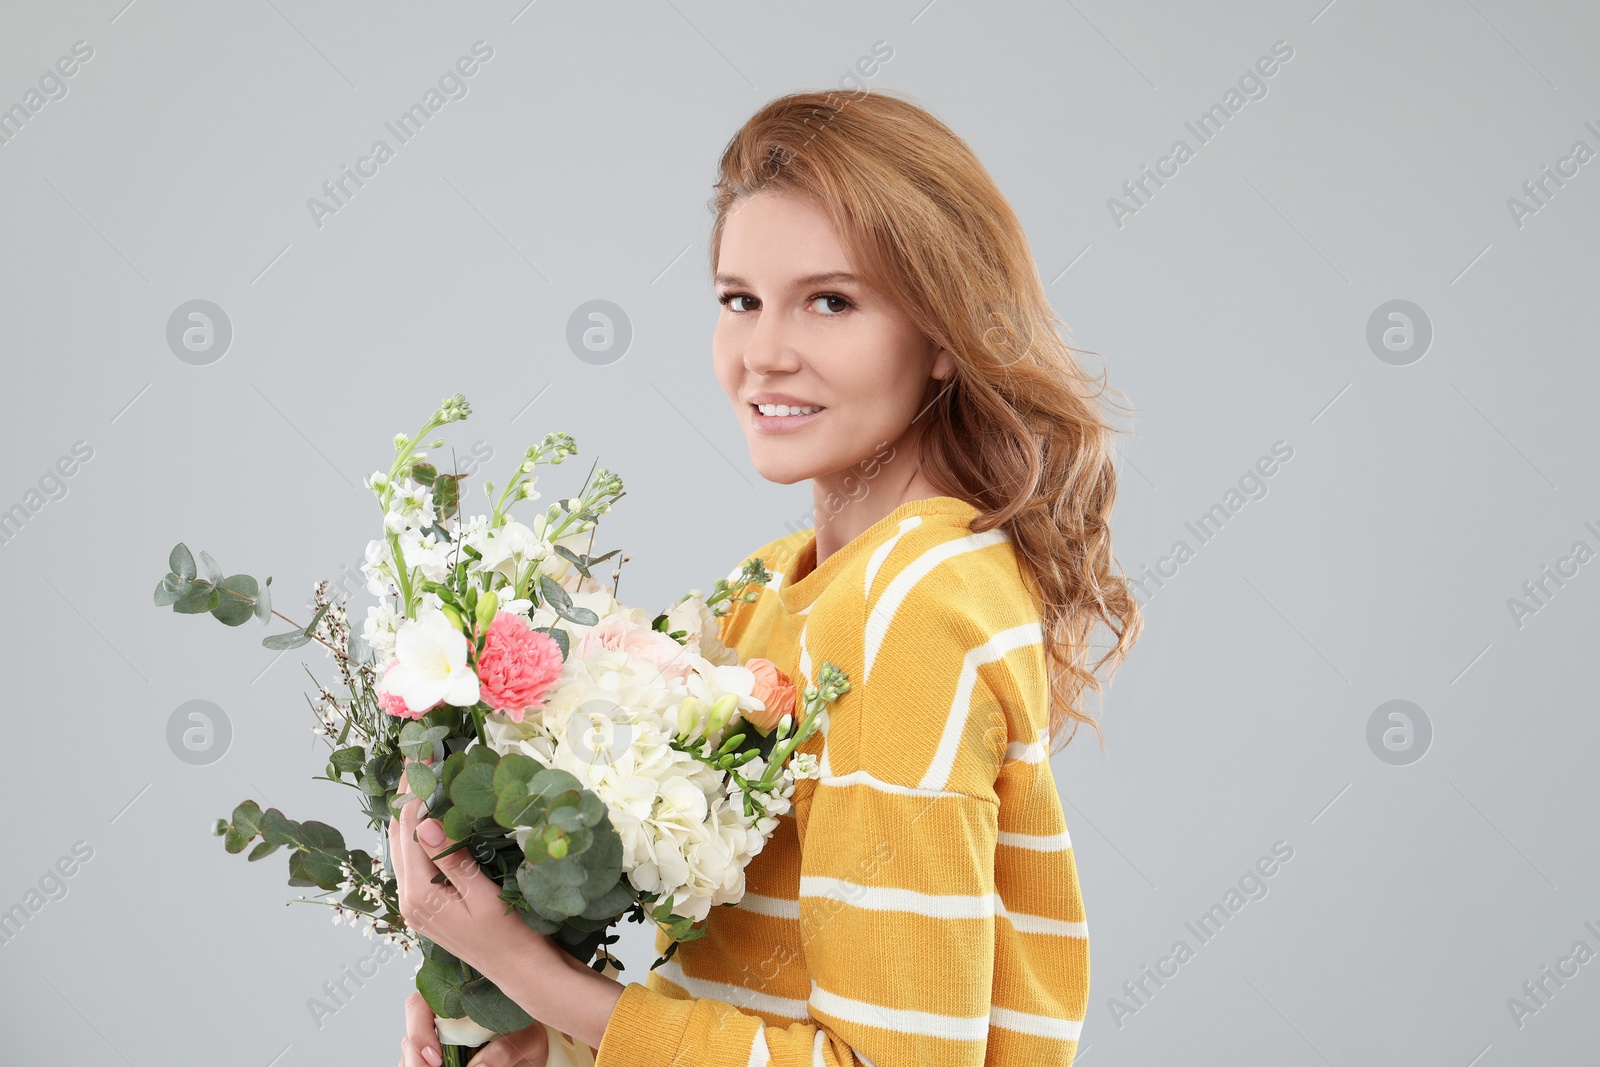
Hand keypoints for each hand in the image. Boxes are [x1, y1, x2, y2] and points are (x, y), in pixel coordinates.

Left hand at [389, 756, 542, 971]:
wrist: (519, 972)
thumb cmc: (509, 936)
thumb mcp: (483, 896)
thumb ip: (452, 861)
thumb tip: (424, 823)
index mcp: (419, 896)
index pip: (408, 832)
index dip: (414, 793)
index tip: (424, 759)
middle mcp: (408, 901)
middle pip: (396, 838)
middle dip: (405, 798)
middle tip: (419, 760)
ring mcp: (415, 906)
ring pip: (400, 850)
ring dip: (408, 815)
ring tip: (420, 780)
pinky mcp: (425, 907)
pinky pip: (411, 863)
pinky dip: (415, 835)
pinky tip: (427, 819)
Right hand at [399, 990, 549, 1066]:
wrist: (530, 1055)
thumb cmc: (527, 1037)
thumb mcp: (526, 1039)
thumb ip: (505, 1049)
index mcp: (457, 1000)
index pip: (420, 1004)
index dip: (420, 1029)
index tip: (436, 1057)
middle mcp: (440, 1019)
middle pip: (410, 1034)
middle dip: (415, 1057)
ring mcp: (434, 1043)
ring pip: (409, 1053)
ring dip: (415, 1065)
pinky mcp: (435, 1061)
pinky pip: (415, 1065)